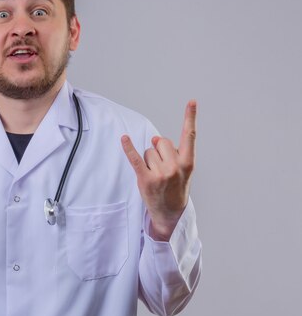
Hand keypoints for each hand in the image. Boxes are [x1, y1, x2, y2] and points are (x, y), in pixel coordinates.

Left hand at [121, 101, 196, 240]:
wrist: (171, 213)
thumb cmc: (177, 188)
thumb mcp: (183, 171)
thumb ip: (173, 152)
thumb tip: (155, 139)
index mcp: (188, 162)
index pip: (190, 135)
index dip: (190, 117)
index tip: (192, 101)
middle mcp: (175, 166)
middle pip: (160, 141)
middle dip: (158, 150)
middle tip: (162, 168)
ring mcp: (161, 174)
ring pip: (148, 151)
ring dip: (149, 160)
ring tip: (156, 176)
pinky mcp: (146, 179)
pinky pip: (135, 158)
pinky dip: (128, 148)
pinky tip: (124, 138)